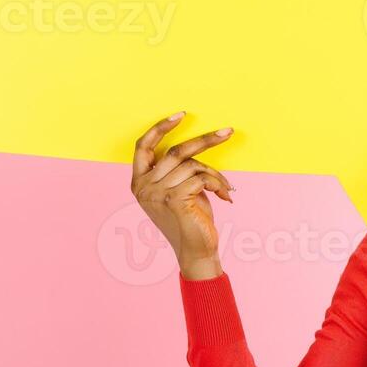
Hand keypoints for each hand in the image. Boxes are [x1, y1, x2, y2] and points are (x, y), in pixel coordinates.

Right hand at [130, 111, 235, 279]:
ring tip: (225, 187)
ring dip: (215, 174)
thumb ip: (178, 170)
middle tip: (227, 132)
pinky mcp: (173, 200)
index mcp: (139, 182)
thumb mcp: (178, 190)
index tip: (181, 115)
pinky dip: (217, 183)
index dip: (160, 128)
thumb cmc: (191, 219)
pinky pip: (201, 178)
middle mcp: (143, 187)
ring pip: (192, 165)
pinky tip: (224, 196)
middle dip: (205, 140)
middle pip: (176, 152)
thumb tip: (198, 146)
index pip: (143, 146)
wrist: (196, 251)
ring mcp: (156, 193)